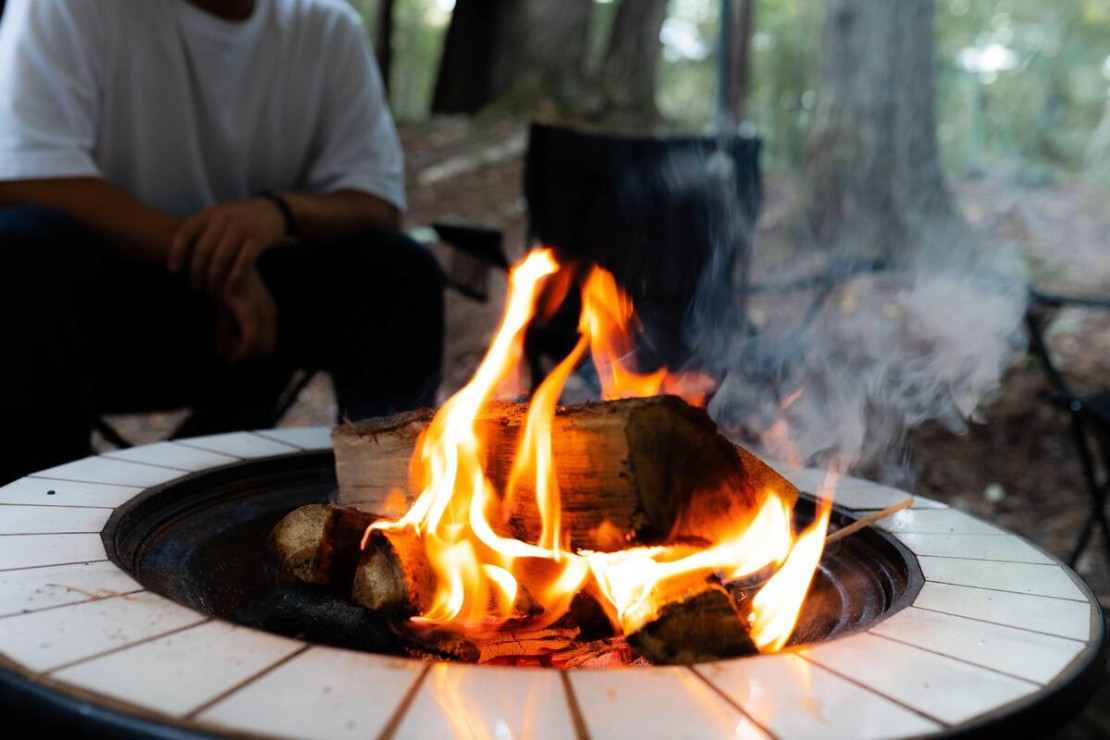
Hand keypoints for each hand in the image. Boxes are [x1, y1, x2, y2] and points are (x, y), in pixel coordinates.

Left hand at [169, 197, 286, 295]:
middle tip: (195, 286)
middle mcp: (223, 220)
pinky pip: (242, 264)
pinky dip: (234, 279)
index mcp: (210, 213)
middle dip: (196, 272)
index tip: (173, 269)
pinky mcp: (257, 240)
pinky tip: (229, 290)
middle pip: (203, 251)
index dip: (177, 251)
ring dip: (214, 279)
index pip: (186, 232)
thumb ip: (203, 228)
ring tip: (211, 291)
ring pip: (221, 260)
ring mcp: (241, 229)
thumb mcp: (219, 215)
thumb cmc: (241, 217)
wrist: (272, 210)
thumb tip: (179, 250)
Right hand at [216, 267, 277, 362]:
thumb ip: (225, 333)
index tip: (231, 352)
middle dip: (245, 356)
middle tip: (226, 349)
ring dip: (240, 353)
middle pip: (265, 351)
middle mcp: (269, 314)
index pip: (268, 346)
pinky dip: (239, 350)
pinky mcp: (251, 312)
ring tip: (224, 342)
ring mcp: (262, 313)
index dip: (250, 355)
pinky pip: (251, 342)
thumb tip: (222, 354)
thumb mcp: (224, 314)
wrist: (218, 266)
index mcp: (268, 313)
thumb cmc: (222, 288)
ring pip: (259, 349)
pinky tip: (225, 345)